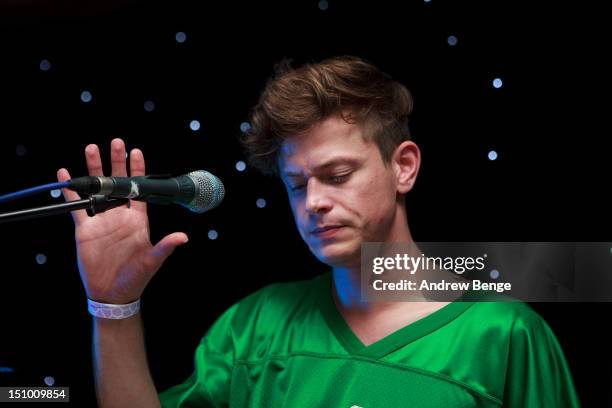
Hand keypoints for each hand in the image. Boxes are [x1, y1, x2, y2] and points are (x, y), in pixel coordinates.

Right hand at [57, 138, 187, 303]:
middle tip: (116, 143)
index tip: (136, 152)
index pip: (139, 189)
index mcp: (138, 219)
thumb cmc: (136, 277)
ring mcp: (102, 220)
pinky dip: (71, 191)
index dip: (137, 171)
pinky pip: (77, 206)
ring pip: (97, 189)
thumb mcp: (153, 261)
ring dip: (94, 170)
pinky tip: (66, 175)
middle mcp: (120, 215)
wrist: (113, 293)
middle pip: (118, 183)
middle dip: (116, 162)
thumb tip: (183, 237)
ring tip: (91, 149)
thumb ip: (165, 246)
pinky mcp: (85, 229)